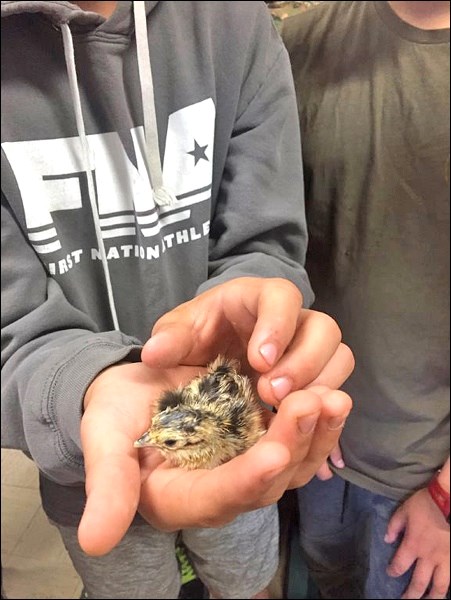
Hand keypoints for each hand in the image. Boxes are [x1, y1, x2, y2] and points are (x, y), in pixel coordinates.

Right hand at [77, 362, 350, 554]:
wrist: (132, 397)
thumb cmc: (113, 418)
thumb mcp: (104, 443)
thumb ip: (108, 487)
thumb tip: (95, 541)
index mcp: (182, 498)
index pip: (220, 496)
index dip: (247, 479)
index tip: (274, 454)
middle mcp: (223, 490)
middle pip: (269, 480)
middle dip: (294, 443)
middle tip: (315, 403)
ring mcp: (247, 464)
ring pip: (292, 464)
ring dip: (317, 433)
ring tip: (335, 399)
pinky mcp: (260, 440)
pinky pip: (297, 441)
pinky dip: (316, 422)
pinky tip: (332, 394)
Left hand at [141, 277, 354, 404]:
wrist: (210, 354)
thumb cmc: (196, 335)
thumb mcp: (177, 334)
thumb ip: (169, 340)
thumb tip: (154, 354)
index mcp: (257, 298)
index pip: (282, 297)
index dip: (278, 326)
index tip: (260, 361)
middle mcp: (292, 319)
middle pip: (324, 328)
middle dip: (304, 362)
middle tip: (270, 393)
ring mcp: (308, 348)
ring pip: (338, 356)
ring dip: (317, 385)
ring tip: (281, 411)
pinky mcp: (314, 376)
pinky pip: (336, 384)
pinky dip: (321, 403)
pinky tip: (294, 423)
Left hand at [385, 488, 449, 598]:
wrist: (446, 501)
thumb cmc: (424, 505)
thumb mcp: (403, 511)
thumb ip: (393, 526)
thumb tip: (386, 540)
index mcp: (413, 545)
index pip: (400, 565)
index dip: (393, 571)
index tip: (390, 574)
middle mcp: (428, 557)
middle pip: (418, 583)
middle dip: (410, 595)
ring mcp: (444, 560)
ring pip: (439, 587)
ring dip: (431, 598)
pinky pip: (450, 580)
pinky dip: (445, 588)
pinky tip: (441, 592)